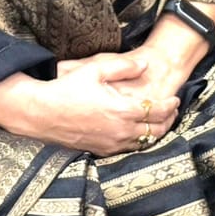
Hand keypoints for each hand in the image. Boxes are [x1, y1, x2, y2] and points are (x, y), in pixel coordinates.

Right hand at [0, 57, 178, 155]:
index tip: (175, 99)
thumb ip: (123, 67)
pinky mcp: (100, 150)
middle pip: (156, 131)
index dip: (170, 105)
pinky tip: (137, 134)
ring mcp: (111, 144)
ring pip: (144, 143)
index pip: (157, 111)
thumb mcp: (94, 70)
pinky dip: (138, 142)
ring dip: (155, 133)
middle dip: (168, 121)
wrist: (39, 112)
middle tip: (172, 111)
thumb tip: (145, 65)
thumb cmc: (65, 89)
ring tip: (159, 123)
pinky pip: (128, 149)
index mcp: (123, 111)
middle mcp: (121, 131)